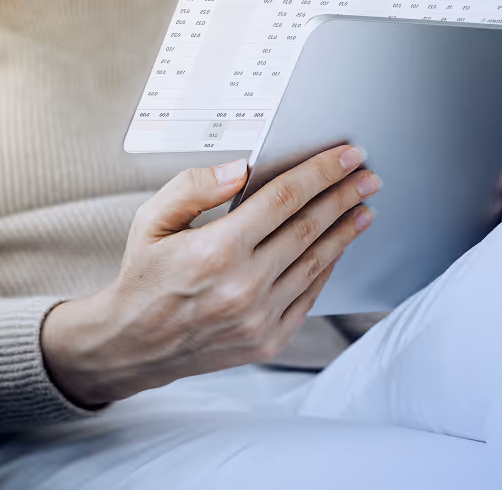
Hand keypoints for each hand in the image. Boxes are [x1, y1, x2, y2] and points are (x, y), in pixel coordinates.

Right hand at [41, 145, 381, 406]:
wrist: (133, 345)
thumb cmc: (144, 278)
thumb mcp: (151, 220)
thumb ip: (194, 187)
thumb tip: (240, 169)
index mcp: (216, 250)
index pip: (284, 199)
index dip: (321, 173)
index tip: (347, 157)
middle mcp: (243, 285)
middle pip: (310, 228)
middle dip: (344, 197)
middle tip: (368, 177)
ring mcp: (259, 317)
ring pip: (316, 263)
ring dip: (345, 232)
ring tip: (364, 208)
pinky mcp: (267, 340)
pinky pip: (309, 297)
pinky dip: (327, 268)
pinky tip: (337, 248)